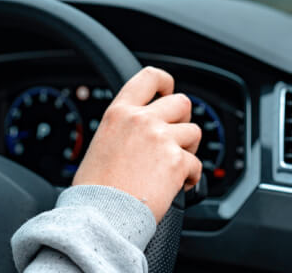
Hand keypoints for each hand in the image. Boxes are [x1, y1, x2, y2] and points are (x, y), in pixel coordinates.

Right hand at [72, 67, 202, 221]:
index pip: (149, 77)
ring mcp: (161, 138)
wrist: (99, 214)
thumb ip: (125, 128)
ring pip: (194, 133)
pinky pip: (197, 165)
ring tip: (173, 167)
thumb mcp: (102, 142)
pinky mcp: (176, 161)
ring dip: (188, 149)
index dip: (165, 82)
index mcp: (120, 112)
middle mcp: (141, 120)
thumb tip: (141, 131)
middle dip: (183, 120)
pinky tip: (176, 187)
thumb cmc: (95, 188)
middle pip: (182, 102)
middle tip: (175, 138)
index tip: (169, 90)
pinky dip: (190, 178)